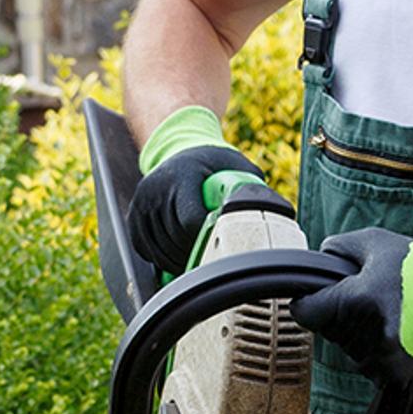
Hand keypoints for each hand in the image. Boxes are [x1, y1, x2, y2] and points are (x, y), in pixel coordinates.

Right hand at [127, 104, 277, 274]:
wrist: (177, 152)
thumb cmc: (211, 162)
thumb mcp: (234, 164)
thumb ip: (252, 184)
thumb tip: (279, 209)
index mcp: (181, 176)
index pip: (191, 220)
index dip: (207, 238)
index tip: (221, 242)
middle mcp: (155, 189)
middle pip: (175, 239)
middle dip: (196, 253)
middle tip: (215, 258)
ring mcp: (141, 205)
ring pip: (160, 250)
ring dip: (180, 261)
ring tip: (199, 260)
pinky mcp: (133, 219)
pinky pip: (146, 251)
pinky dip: (163, 260)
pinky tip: (179, 256)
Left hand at [293, 229, 412, 382]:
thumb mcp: (375, 242)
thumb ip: (336, 248)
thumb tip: (315, 261)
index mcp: (355, 299)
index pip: (304, 313)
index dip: (309, 302)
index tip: (318, 298)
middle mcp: (366, 333)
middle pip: (328, 331)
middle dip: (341, 315)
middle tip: (372, 299)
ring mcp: (381, 357)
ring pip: (348, 351)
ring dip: (360, 337)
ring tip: (390, 315)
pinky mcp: (395, 374)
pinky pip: (369, 367)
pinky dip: (378, 354)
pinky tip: (399, 334)